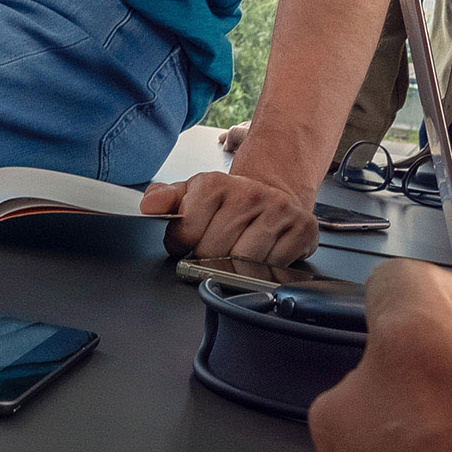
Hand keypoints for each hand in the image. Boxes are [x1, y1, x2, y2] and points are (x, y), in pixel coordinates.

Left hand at [146, 168, 316, 269]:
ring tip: (240, 249)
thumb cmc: (229, 201)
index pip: (186, 232)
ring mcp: (278, 210)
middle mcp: (249, 194)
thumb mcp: (192, 195)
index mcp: (215, 184)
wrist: (274, 194)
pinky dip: (266, 268)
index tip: (189, 240)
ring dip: (238, 265)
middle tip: (218, 246)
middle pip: (213, 252)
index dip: (182, 244)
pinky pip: (274, 267)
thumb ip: (165, 199)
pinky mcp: (303, 228)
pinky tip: (263, 252)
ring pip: (244, 262)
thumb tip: (148, 205)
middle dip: (210, 257)